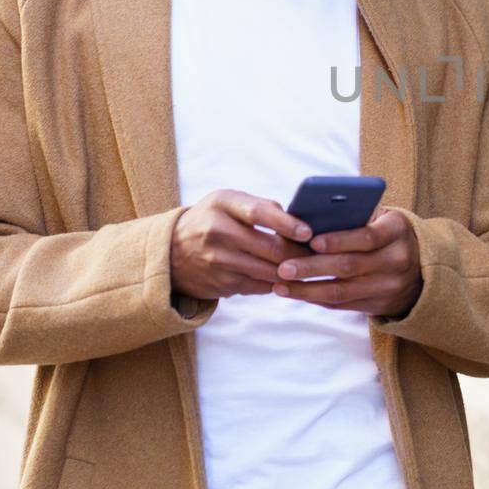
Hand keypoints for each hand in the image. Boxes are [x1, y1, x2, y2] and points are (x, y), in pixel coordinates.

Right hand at [170, 189, 313, 300]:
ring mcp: (218, 262)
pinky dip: (276, 283)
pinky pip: (259, 286)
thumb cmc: (211, 219)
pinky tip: (286, 279)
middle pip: (269, 248)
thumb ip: (260, 207)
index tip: (308, 232)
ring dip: (291, 271)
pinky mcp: (221, 284)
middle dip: (299, 254)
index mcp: (222, 205)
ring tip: (308, 267)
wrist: (171, 252)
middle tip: (317, 255)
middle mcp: (217, 232)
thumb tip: (299, 220)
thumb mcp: (227, 202)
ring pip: (268, 271)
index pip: (259, 213)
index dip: (287, 224)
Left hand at [272, 208, 422, 316]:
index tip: (311, 241)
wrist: (421, 268)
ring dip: (307, 289)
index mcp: (396, 231)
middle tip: (283, 267)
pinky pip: (342, 305)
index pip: (367, 236)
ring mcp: (388, 286)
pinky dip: (316, 299)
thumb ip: (354, 216)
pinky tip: (296, 293)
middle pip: (349, 266)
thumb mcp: (381, 217)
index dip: (339, 240)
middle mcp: (397, 260)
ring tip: (281, 285)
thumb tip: (310, 219)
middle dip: (313, 268)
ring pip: (342, 291)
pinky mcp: (378, 305)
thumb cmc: (386, 233)